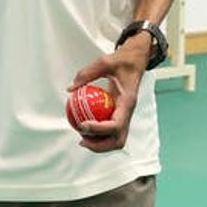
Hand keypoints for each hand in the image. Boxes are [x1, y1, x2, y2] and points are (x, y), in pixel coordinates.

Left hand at [69, 33, 151, 151]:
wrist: (135, 62)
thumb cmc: (122, 62)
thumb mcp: (104, 62)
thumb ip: (86, 74)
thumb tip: (71, 88)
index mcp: (127, 102)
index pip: (116, 124)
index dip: (99, 130)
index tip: (83, 125)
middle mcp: (128, 113)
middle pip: (118, 140)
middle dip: (100, 145)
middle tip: (81, 139)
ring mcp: (125, 117)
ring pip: (116, 140)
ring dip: (100, 144)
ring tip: (82, 138)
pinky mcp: (121, 116)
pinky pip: (112, 132)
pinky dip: (100, 136)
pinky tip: (85, 130)